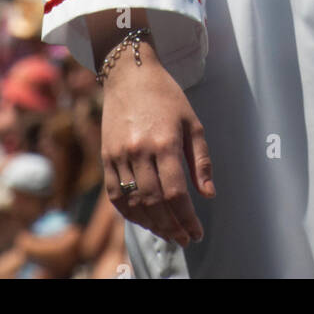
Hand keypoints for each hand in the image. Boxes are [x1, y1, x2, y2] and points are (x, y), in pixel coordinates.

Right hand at [101, 44, 214, 247]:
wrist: (129, 74)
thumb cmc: (166, 96)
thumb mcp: (192, 122)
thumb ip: (201, 160)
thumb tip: (208, 194)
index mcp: (164, 142)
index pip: (176, 193)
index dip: (187, 218)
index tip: (197, 232)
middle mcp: (139, 151)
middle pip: (154, 203)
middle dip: (172, 227)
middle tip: (184, 239)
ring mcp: (119, 155)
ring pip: (134, 203)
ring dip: (151, 225)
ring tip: (168, 233)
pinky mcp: (106, 157)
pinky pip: (115, 195)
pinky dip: (129, 213)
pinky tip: (143, 219)